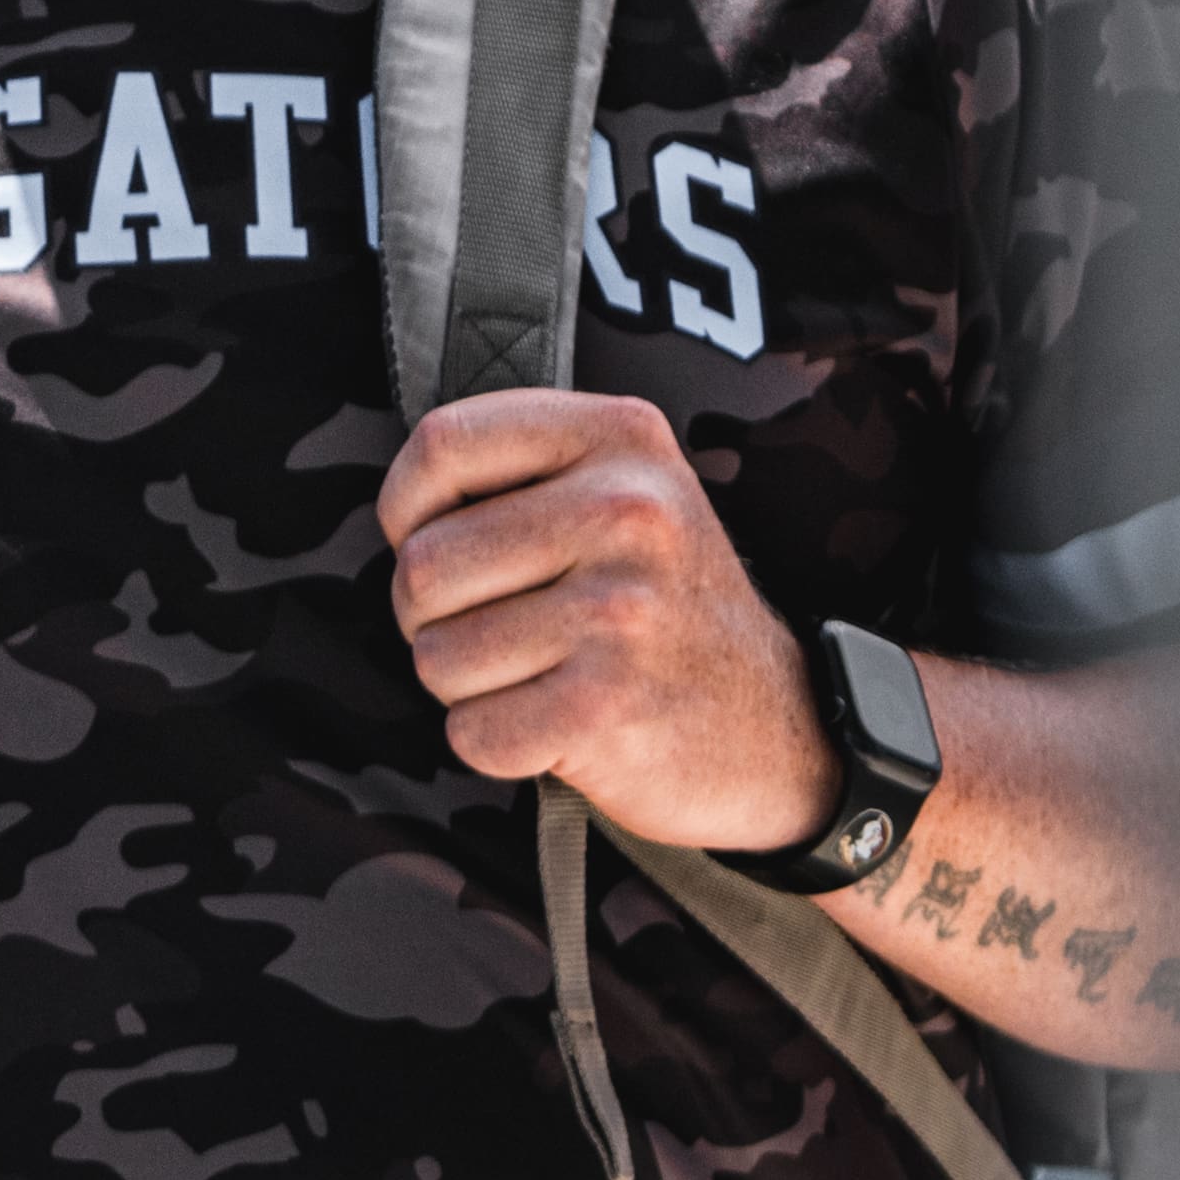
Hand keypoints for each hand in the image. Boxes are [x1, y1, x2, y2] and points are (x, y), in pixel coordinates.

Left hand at [373, 391, 828, 857]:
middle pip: (423, 564)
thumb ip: (521, 467)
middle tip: (496, 627)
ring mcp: (620, 613)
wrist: (779, 731)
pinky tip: (554, 723)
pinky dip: (496, 742)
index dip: (406, 506)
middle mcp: (628, 513)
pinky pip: (473, 731)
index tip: (430, 539)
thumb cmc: (663, 605)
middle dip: (429, 613)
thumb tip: (400, 506)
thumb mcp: (625, 489)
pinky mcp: (608, 708)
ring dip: (465, 683)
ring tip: (536, 673)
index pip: (440, 442)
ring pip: (436, 655)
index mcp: (622, 437)